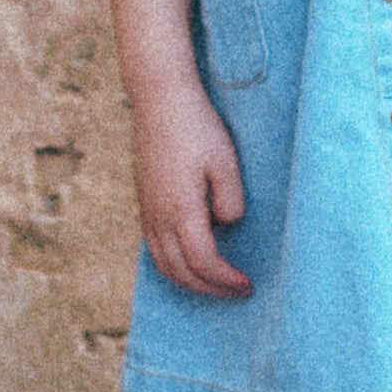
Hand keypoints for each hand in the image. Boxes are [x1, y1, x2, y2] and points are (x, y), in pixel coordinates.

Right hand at [134, 84, 252, 295]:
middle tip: (237, 292)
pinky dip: (174, 265)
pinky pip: (155, 248)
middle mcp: (158, 216)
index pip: (202, 262)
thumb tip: (227, 224)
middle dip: (210, 289)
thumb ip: (230, 200)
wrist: (159, 99)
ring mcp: (147, 210)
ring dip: (190, 281)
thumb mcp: (225, 161)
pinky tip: (193, 260)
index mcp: (180, 209)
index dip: (225, 280)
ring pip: (163, 264)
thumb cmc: (197, 126)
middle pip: (180, 272)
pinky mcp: (144, 202)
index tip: (247, 285)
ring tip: (216, 283)